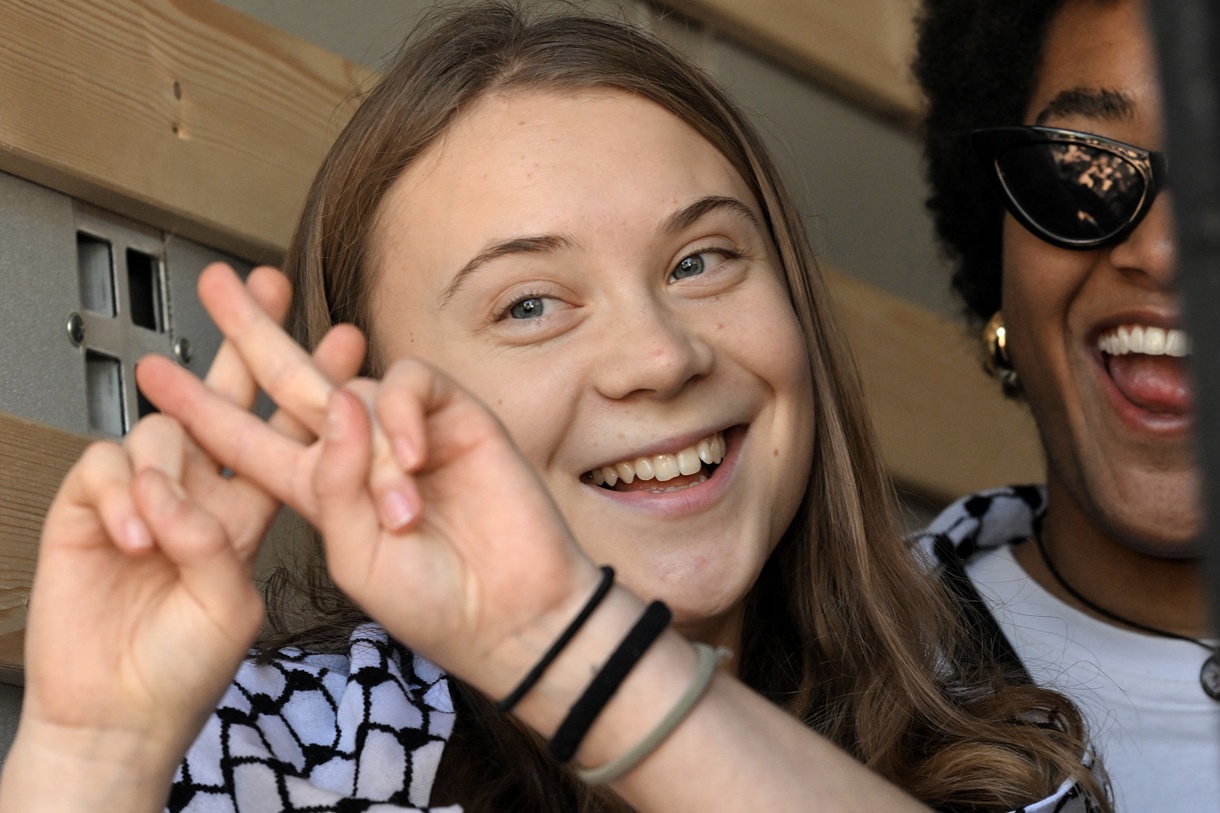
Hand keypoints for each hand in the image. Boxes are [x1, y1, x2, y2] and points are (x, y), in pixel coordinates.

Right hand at [0, 267, 364, 812]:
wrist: (115, 715)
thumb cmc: (182, 668)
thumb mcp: (230, 607)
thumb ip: (226, 549)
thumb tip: (239, 483)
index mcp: (246, 513)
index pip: (288, 435)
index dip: (316, 385)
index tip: (350, 340)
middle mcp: (199, 493)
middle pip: (226, 399)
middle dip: (243, 340)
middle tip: (261, 285)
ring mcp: (143, 495)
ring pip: (163, 433)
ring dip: (173, 468)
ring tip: (170, 527)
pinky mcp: (87, 508)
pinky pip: (105, 470)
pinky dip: (123, 497)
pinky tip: (135, 536)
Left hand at [154, 264, 602, 699]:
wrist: (510, 611)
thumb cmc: (434, 600)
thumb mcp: (354, 557)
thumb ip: (332, 487)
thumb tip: (337, 407)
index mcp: (321, 490)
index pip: (249, 438)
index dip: (202, 406)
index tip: (155, 374)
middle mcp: (358, 451)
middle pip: (292, 377)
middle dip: (251, 329)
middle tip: (218, 283)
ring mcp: (406, 430)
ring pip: (358, 391)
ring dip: (370, 448)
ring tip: (401, 510)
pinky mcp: (454, 415)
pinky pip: (411, 385)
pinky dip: (403, 414)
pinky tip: (415, 457)